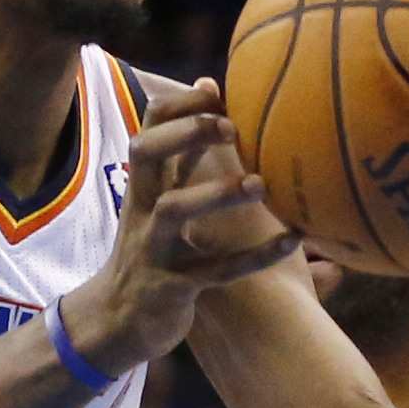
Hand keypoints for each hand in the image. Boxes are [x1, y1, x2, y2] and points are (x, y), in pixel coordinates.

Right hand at [60, 78, 301, 373]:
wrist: (116, 322)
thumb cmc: (152, 251)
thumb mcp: (156, 199)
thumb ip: (181, 150)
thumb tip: (208, 85)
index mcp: (142, 187)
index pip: (148, 128)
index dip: (179, 105)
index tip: (218, 93)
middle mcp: (142, 211)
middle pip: (146, 155)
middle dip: (186, 134)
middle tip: (233, 127)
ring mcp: (154, 250)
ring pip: (174, 211)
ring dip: (216, 192)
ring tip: (261, 184)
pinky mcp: (172, 289)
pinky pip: (215, 271)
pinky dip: (254, 257)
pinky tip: (292, 240)